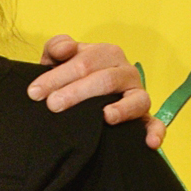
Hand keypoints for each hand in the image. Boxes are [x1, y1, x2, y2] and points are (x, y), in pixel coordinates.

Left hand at [29, 36, 164, 147]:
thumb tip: (66, 48)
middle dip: (77, 93)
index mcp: (106, 54)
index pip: (83, 62)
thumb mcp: (58, 59)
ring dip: (121, 109)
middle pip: (105, 80)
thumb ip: (57, 48)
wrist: (82, 95)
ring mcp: (137, 94)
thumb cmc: (71, 76)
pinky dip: (155, 131)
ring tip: (105, 116)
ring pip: (135, 99)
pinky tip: (149, 143)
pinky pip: (155, 123)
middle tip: (53, 105)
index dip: (57, 76)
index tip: (35, 93)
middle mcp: (125, 72)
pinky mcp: (145, 117)